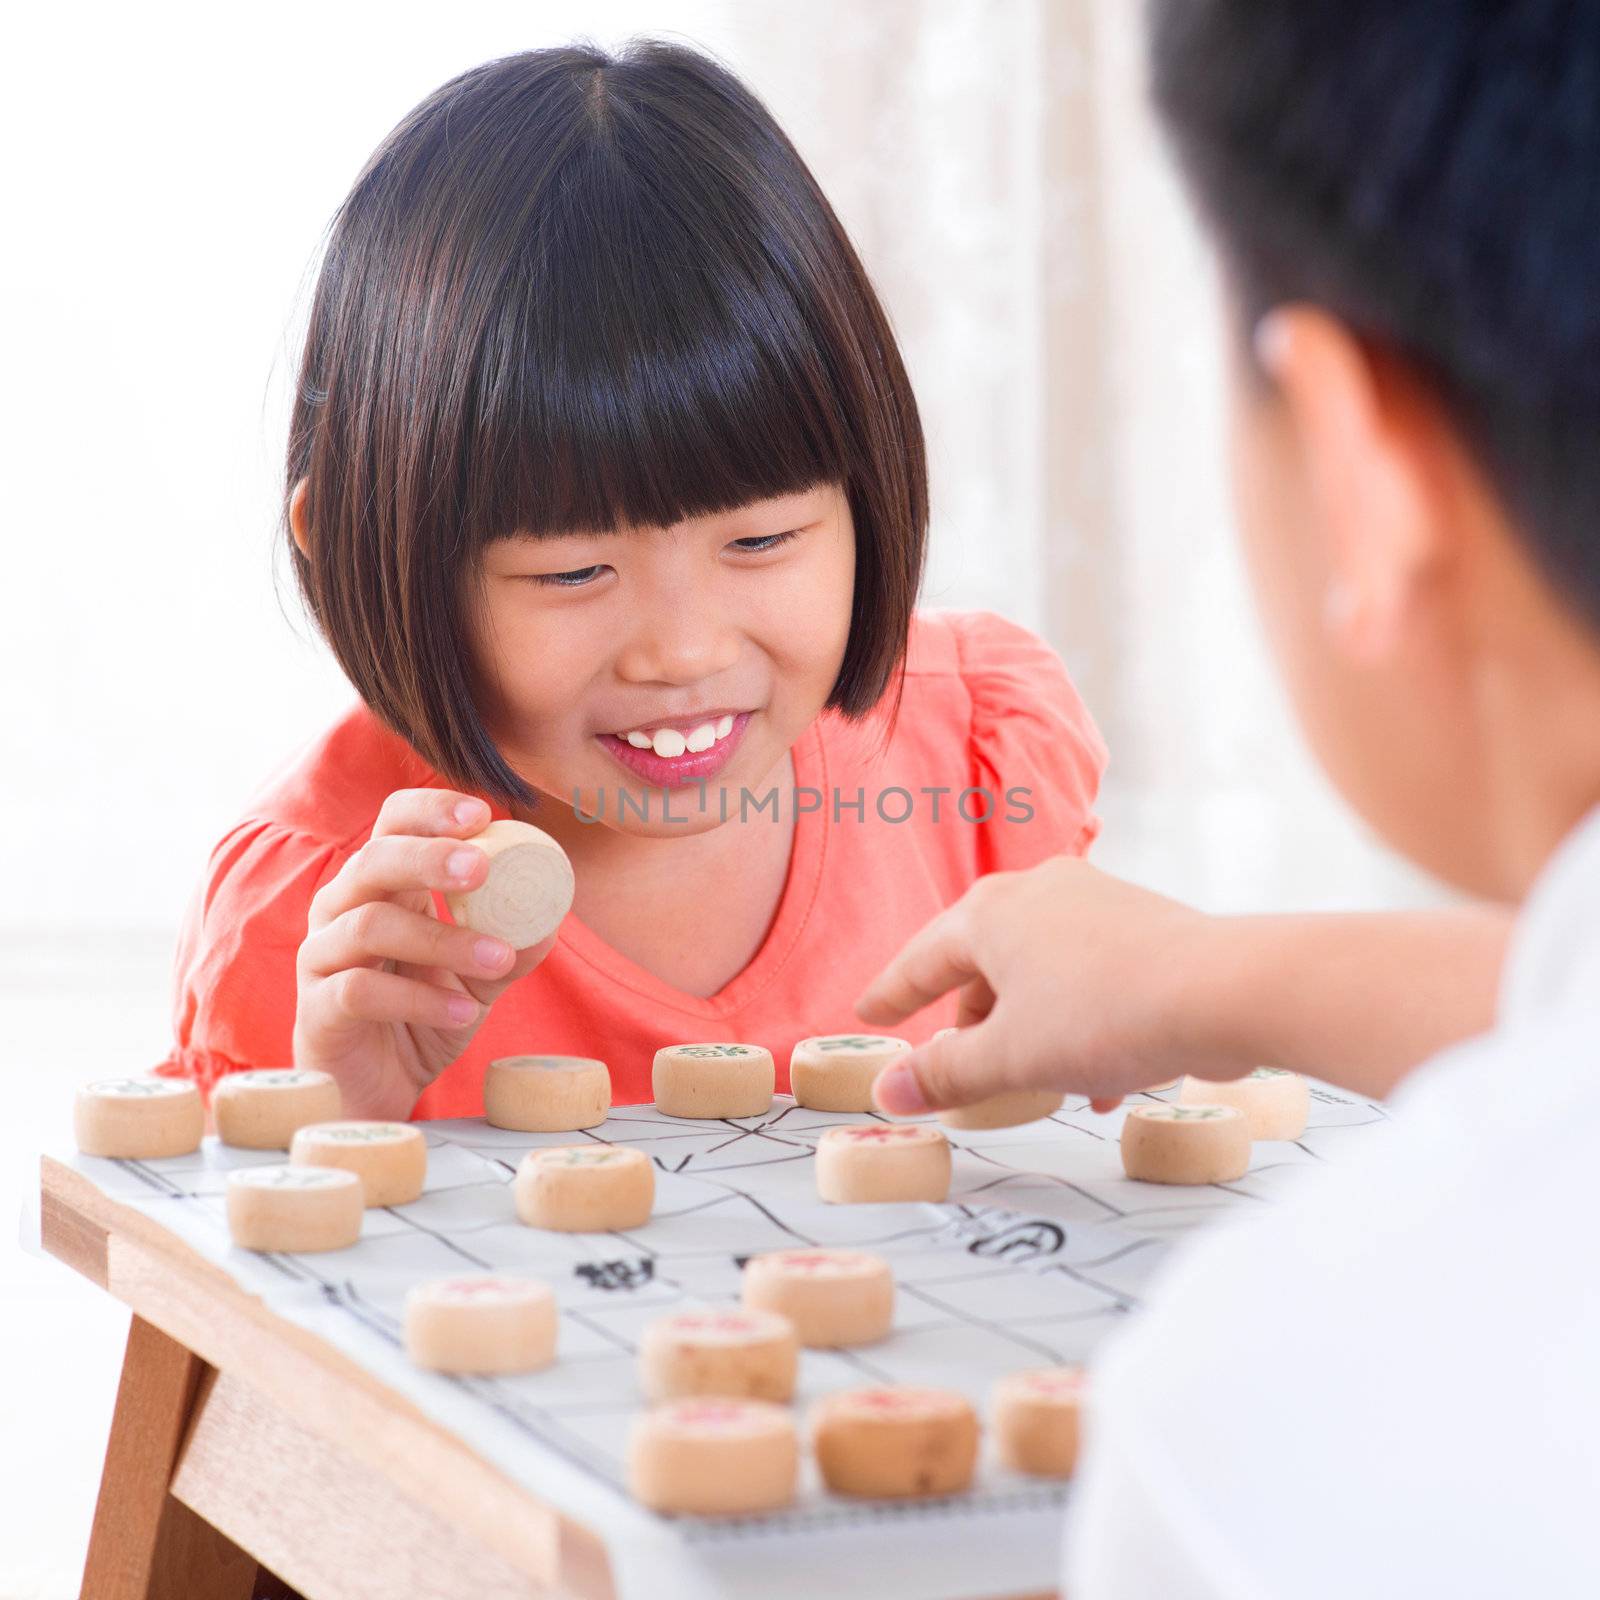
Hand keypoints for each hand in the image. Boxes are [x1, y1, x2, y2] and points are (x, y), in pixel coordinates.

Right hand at [294, 790, 557, 1117]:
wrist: (377, 1088)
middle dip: (429, 857)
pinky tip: (462, 1012)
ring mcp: (322, 956)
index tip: (482, 815)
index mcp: (381, 885)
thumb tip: (552, 920)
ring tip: (498, 961)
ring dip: (442, 939)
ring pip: (369, 924)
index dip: (432, 811)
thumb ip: (510, 948)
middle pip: (373, 860)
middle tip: (482, 869)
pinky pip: (359, 990)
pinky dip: (419, 998)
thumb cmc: (421, 1015)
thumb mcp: (477, 979)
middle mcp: (342, 909)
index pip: (394, 823)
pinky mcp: (317, 1008)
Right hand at [855, 856, 1225, 1115]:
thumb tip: (887, 1090)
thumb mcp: (1011, 1058)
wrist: (1223, 989)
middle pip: (983, 962)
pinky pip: (1089, 976)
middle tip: (961, 1064)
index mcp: (990, 913)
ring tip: (1040, 1086)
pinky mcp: (1142, 923)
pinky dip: (1079, 1023)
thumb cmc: (1104, 1014)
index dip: (893, 994)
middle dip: (973, 1021)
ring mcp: (1094, 902)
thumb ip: (945, 1075)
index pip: (922, 959)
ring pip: (1041, 973)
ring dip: (1031, 1030)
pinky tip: (1102, 1081)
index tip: (869, 1014)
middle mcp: (1038, 892)